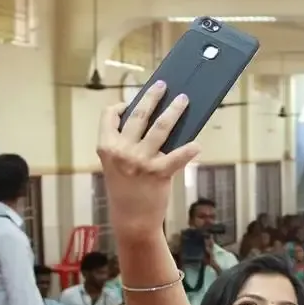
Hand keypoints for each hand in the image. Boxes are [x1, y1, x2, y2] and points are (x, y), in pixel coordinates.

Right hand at [96, 82, 200, 243]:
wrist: (132, 219)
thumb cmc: (125, 191)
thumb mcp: (115, 166)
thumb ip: (125, 145)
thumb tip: (150, 123)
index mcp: (106, 146)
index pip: (109, 116)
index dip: (120, 106)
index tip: (130, 102)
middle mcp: (122, 150)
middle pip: (140, 115)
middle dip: (153, 96)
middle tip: (163, 85)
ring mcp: (141, 161)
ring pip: (160, 127)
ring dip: (174, 111)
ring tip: (183, 100)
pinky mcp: (159, 173)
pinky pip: (178, 156)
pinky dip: (189, 149)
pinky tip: (197, 144)